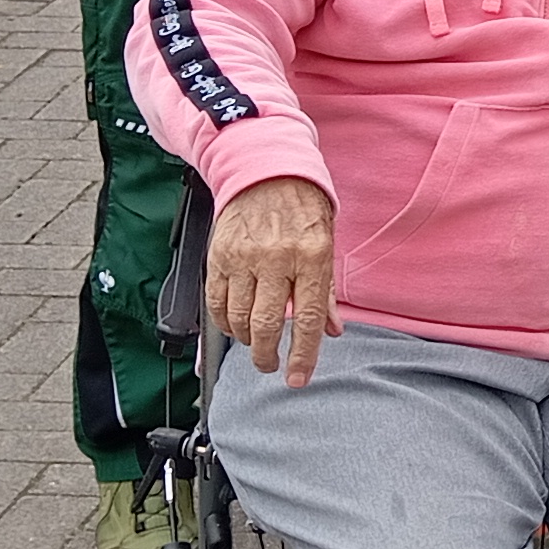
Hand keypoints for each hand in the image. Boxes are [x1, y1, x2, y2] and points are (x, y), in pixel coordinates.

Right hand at [206, 177, 340, 388]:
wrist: (265, 170)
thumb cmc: (302, 208)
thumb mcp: (326, 244)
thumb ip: (325, 291)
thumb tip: (332, 330)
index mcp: (311, 257)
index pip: (307, 319)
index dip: (303, 356)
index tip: (298, 378)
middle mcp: (277, 259)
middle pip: (267, 325)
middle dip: (267, 356)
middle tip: (269, 365)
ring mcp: (244, 257)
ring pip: (239, 318)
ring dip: (246, 341)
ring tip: (255, 344)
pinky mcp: (219, 255)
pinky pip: (216, 301)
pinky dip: (224, 322)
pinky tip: (234, 325)